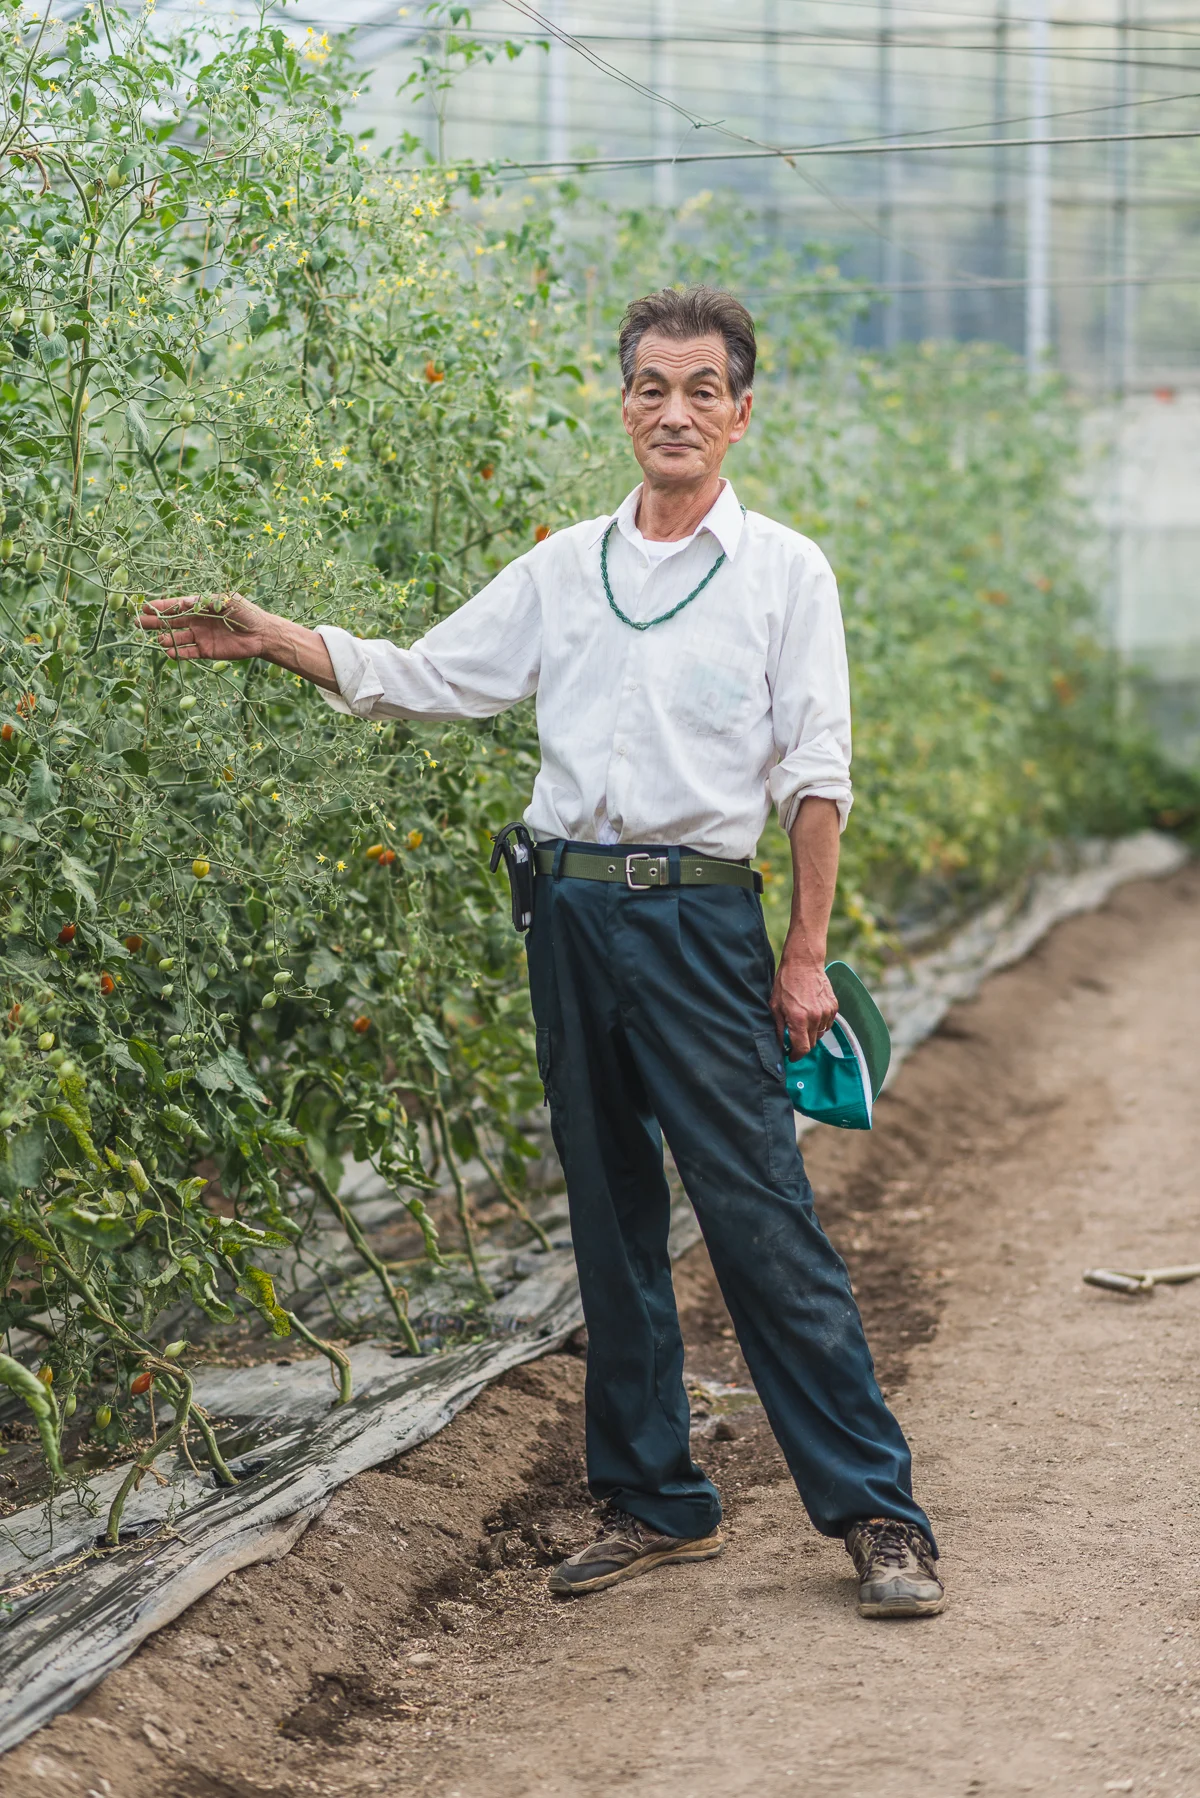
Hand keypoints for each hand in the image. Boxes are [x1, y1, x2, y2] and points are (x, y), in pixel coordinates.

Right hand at [136, 591, 279, 661]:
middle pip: (170, 622)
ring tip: (157, 639)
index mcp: (199, 606)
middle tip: (137, 622)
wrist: (262, 633)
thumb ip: (205, 602)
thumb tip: (183, 601)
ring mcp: (200, 637)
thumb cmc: (246, 612)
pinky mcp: (206, 651)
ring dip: (165, 638)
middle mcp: (196, 621)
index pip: (175, 606)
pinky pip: (188, 653)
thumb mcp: (226, 601)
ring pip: (176, 638)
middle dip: (154, 622)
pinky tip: (169, 652)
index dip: (160, 606)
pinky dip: (178, 653)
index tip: (144, 606)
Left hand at [771, 954, 837, 1057]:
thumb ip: (778, 1029)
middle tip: (793, 1038)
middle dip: (802, 1044)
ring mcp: (826, 1012)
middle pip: (812, 1043)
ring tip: (802, 1021)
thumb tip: (780, 1046)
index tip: (791, 1056)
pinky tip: (811, 1013)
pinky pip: (827, 1023)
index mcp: (799, 1019)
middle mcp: (815, 1017)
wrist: (803, 963)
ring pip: (820, 1034)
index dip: (796, 1056)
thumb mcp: (775, 1007)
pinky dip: (820, 1023)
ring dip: (811, 1033)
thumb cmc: (786, 983)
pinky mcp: (834, 1006)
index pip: (803, 1049)